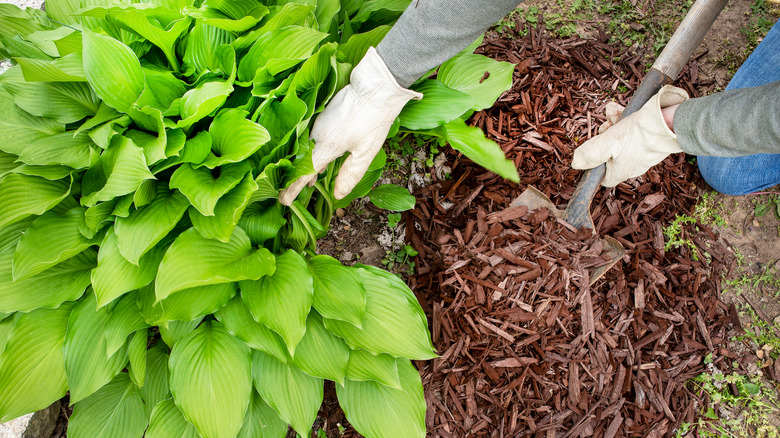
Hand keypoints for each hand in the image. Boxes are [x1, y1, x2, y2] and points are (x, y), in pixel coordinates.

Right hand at [279, 47, 421, 205]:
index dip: (293, 189)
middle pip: (301, 161)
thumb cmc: (374, 119)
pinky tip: (323, 154)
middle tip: (300, 192)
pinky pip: (311, 137)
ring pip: (307, 148)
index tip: (283, 201)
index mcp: (327, 146)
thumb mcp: (366, 152)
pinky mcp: (323, 113)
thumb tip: (337, 195)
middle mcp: (317, 134)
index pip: (304, 174)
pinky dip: (313, 150)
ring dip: (308, 163)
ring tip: (314, 178)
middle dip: (299, 178)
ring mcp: (318, 122)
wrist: (376, 86)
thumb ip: (350, 175)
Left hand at [571, 85, 688, 186]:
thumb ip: (590, 155)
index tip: (593, 149)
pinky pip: (635, 132)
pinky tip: (623, 109)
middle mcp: (633, 166)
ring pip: (622, 139)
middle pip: (611, 154)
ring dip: (614, 124)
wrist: (671, 123)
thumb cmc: (639, 135)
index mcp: (621, 172)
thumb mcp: (607, 143)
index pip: (603, 177)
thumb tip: (576, 164)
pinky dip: (627, 120)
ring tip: (614, 112)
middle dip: (604, 137)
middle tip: (605, 126)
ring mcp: (644, 154)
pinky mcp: (653, 140)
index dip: (595, 164)